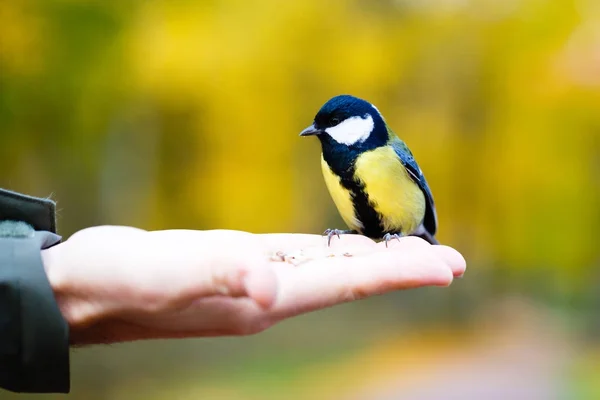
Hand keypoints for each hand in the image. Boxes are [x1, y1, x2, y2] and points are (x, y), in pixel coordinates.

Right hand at [41, 226, 465, 344]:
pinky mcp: (239, 265)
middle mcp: (270, 292)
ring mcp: (256, 281)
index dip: (401, 272)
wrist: (88, 289)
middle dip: (403, 267)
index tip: (450, 265)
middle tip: (452, 259)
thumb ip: (220, 271)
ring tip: (412, 251)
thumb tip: (270, 282)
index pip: (348, 282)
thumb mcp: (167, 271)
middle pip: (352, 278)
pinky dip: (334, 252)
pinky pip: (302, 258)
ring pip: (332, 269)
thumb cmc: (121, 281)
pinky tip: (343, 248)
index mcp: (264, 297)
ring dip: (375, 260)